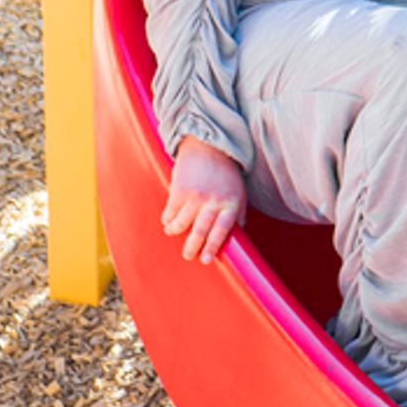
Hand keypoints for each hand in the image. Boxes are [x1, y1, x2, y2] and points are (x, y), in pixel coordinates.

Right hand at [162, 136, 246, 264]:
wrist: (208, 146)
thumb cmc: (226, 173)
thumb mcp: (239, 193)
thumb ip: (237, 216)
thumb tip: (236, 241)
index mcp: (230, 203)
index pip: (222, 231)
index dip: (213, 247)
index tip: (206, 259)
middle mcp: (213, 200)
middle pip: (200, 231)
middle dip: (192, 247)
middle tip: (188, 255)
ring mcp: (195, 195)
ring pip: (181, 224)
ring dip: (175, 231)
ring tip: (173, 232)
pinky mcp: (179, 190)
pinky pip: (170, 212)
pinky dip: (168, 219)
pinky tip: (169, 220)